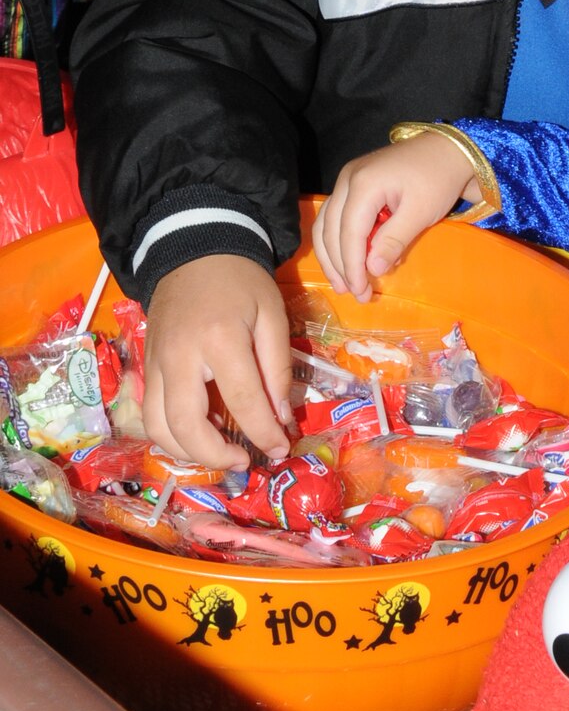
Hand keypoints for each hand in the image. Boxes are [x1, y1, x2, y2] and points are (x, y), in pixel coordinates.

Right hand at [144, 257, 293, 468]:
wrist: (193, 249)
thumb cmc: (241, 281)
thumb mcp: (273, 314)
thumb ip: (278, 368)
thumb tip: (280, 417)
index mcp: (220, 340)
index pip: (242, 401)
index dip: (263, 432)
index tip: (280, 449)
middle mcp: (179, 358)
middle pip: (186, 427)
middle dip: (216, 456)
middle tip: (245, 461)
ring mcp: (156, 364)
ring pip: (159, 428)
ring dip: (189, 453)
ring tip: (221, 454)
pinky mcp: (146, 367)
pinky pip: (152, 414)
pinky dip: (173, 435)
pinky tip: (200, 436)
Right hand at [313, 134, 478, 300]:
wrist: (448, 150)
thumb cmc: (438, 179)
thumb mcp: (420, 213)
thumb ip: (394, 240)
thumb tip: (372, 270)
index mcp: (363, 184)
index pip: (349, 233)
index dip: (351, 266)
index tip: (359, 291)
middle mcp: (347, 179)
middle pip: (331, 229)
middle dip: (339, 265)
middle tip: (352, 293)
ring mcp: (348, 178)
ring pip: (327, 223)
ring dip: (332, 255)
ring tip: (342, 282)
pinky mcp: (354, 182)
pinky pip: (336, 215)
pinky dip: (338, 239)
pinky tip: (347, 259)